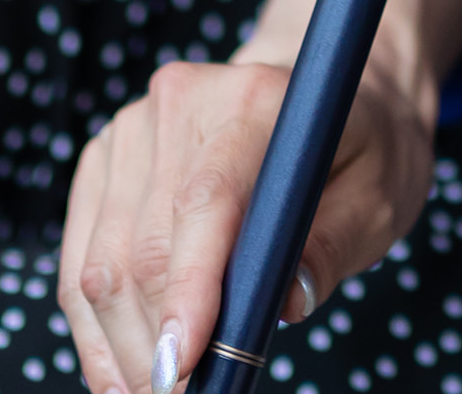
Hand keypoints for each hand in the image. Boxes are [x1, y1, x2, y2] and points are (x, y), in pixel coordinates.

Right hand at [57, 45, 434, 393]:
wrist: (316, 95)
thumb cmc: (357, 147)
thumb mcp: (379, 193)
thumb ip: (334, 244)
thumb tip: (283, 303)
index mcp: (254, 97)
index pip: (206, 198)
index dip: (190, 289)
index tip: (187, 365)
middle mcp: (180, 101)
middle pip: (147, 244)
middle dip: (161, 344)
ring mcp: (133, 128)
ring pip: (103, 263)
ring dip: (127, 347)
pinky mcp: (104, 158)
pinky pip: (82, 259)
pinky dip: (98, 328)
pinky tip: (128, 369)